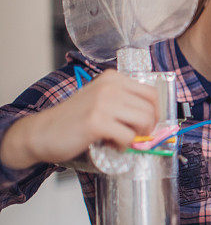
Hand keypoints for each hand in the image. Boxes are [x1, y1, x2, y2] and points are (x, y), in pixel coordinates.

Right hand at [0, 69, 158, 168]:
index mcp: (113, 78)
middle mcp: (110, 86)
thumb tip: (153, 118)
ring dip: (137, 136)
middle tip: (135, 137)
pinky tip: (112, 145)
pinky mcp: (96, 121)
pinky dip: (124, 146)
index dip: (155, 113)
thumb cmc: (73, 120)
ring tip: (122, 140)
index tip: (148, 125)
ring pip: (143, 121)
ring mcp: (103, 103)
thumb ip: (123, 103)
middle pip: (150, 109)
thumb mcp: (100, 101)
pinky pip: (128, 136)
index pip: (151, 93)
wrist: (40, 133)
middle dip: (148, 128)